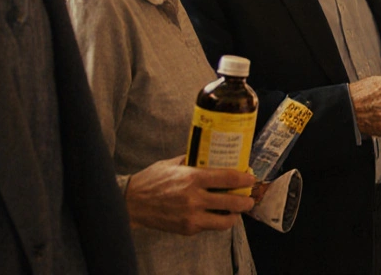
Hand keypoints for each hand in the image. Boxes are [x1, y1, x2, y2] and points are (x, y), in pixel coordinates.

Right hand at [124, 156, 254, 235]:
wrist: (130, 203)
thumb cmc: (151, 180)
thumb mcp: (172, 163)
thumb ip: (193, 159)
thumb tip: (211, 151)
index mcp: (193, 178)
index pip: (228, 178)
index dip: (244, 179)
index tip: (251, 178)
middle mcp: (194, 198)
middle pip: (232, 202)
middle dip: (246, 201)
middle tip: (249, 198)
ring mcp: (191, 216)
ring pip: (225, 221)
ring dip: (235, 215)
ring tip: (237, 211)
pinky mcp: (187, 229)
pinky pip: (209, 226)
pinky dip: (217, 221)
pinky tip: (218, 215)